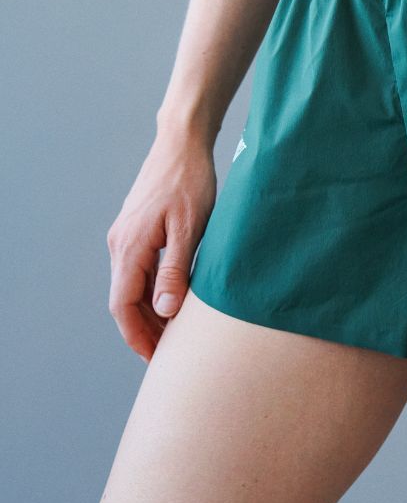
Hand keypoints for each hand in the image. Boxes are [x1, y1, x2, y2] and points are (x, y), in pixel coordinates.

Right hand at [106, 128, 216, 361]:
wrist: (182, 143)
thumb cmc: (190, 181)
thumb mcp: (190, 228)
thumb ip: (176, 270)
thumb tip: (165, 311)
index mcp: (129, 247)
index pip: (123, 305)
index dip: (138, 335)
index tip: (156, 358)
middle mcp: (121, 244)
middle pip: (125, 300)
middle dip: (145, 329)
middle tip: (170, 353)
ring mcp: (127, 236)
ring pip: (132, 285)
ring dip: (150, 310)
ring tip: (175, 332)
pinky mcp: (138, 229)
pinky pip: (140, 269)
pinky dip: (153, 290)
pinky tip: (174, 299)